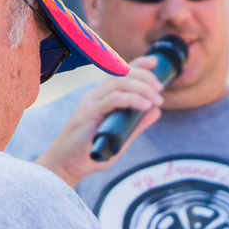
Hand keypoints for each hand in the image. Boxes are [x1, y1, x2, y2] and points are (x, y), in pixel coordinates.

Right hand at [35, 59, 167, 186]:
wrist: (67, 166)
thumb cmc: (90, 153)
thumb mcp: (121, 137)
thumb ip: (137, 123)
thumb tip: (156, 110)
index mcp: (101, 97)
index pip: (120, 73)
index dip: (138, 64)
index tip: (155, 62)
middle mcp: (95, 95)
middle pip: (121, 73)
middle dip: (145, 77)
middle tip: (160, 91)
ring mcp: (91, 102)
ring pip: (119, 82)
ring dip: (142, 88)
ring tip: (156, 100)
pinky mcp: (89, 113)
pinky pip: (114, 99)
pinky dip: (132, 99)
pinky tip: (145, 105)